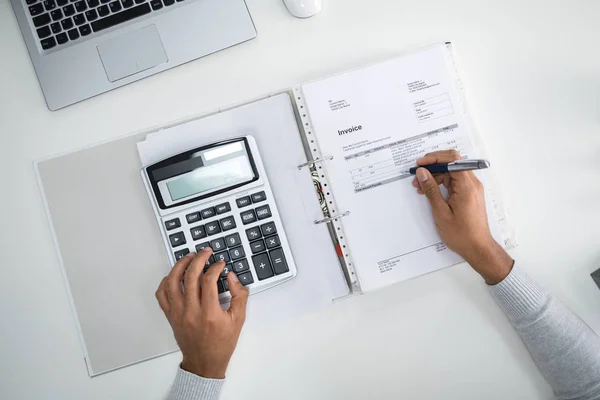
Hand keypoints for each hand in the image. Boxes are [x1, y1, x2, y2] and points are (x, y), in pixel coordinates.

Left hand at [155, 248, 248, 378]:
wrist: (204, 363)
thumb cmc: (222, 343)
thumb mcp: (238, 320)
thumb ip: (239, 296)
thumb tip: (232, 276)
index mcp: (209, 314)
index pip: (208, 281)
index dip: (215, 267)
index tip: (220, 263)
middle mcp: (191, 312)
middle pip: (190, 277)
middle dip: (198, 259)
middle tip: (205, 252)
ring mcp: (178, 313)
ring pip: (172, 283)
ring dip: (179, 266)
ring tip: (189, 257)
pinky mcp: (170, 316)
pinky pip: (162, 294)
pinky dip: (166, 281)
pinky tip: (175, 274)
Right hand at [412, 150, 512, 284]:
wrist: (478, 248)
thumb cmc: (461, 234)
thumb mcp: (441, 212)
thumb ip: (431, 190)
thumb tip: (422, 173)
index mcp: (467, 186)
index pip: (452, 160)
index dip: (434, 158)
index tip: (420, 164)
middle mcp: (472, 184)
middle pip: (451, 164)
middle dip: (432, 167)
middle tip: (417, 177)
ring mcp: (472, 188)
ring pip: (451, 173)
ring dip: (435, 176)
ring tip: (420, 187)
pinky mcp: (469, 194)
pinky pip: (454, 182)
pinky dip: (441, 183)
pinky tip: (430, 192)